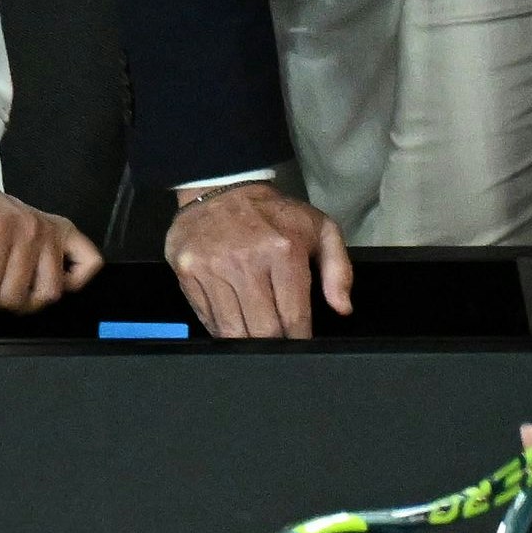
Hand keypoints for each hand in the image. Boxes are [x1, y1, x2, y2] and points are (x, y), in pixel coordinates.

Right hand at [164, 180, 350, 339]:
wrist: (222, 189)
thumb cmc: (274, 215)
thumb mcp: (319, 229)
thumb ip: (339, 269)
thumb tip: (342, 308)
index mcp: (283, 251)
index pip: (294, 316)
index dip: (299, 339)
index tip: (300, 341)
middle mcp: (246, 261)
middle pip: (263, 331)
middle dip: (274, 343)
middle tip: (278, 341)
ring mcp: (213, 268)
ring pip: (232, 331)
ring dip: (246, 341)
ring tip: (255, 333)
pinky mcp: (188, 273)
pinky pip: (207, 319)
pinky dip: (221, 328)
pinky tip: (233, 318)